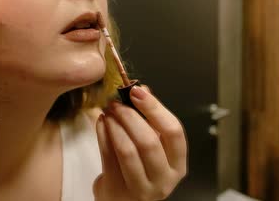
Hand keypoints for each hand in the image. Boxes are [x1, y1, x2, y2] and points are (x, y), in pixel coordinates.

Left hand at [93, 85, 186, 200]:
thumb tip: (142, 90)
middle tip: (117, 102)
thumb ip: (149, 120)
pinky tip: (101, 122)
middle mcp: (164, 179)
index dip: (155, 108)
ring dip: (115, 125)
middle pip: (149, 141)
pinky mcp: (117, 190)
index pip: (173, 132)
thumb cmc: (139, 169)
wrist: (122, 200)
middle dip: (130, 116)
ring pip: (127, 150)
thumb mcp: (151, 146)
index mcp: (177, 164)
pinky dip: (103, 135)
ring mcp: (141, 189)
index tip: (137, 91)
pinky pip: (108, 156)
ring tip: (108, 111)